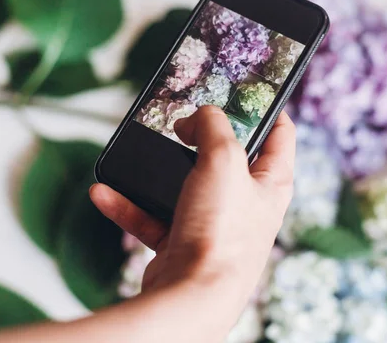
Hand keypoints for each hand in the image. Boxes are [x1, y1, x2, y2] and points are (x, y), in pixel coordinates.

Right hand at [90, 105, 294, 309]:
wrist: (191, 296)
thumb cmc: (221, 230)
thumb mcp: (223, 160)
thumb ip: (213, 126)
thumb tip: (200, 116)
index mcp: (272, 182)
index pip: (280, 133)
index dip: (266, 107)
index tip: (244, 89)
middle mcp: (247, 203)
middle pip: (228, 156)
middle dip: (202, 137)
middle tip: (183, 119)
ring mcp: (215, 223)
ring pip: (185, 185)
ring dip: (158, 170)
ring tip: (143, 150)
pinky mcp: (184, 242)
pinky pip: (154, 217)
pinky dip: (131, 205)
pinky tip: (106, 192)